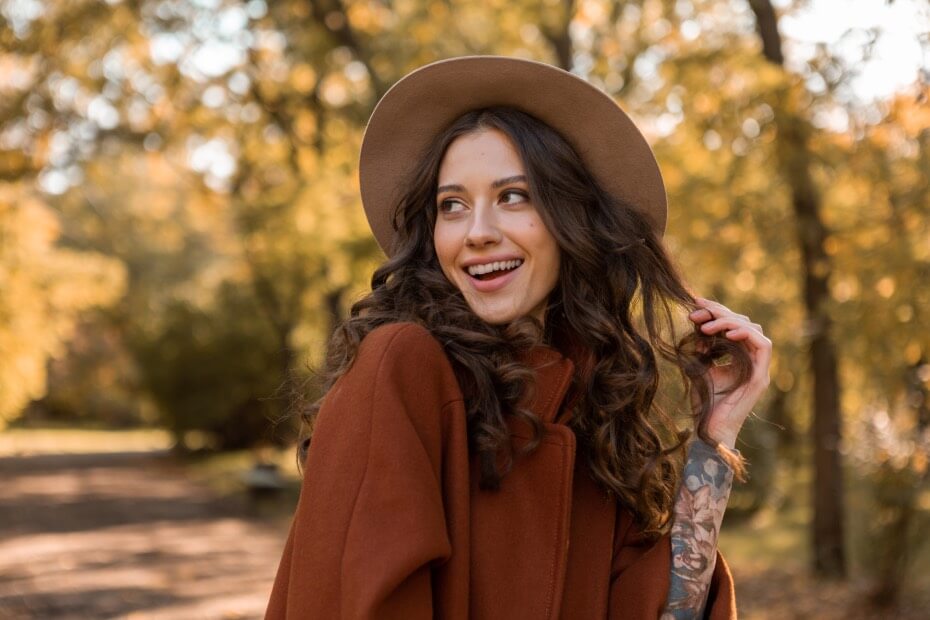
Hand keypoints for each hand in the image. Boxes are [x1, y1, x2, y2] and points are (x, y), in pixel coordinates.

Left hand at [688, 297, 771, 448]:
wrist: (710, 430)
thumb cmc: (705, 402)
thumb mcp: (700, 367)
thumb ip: (702, 347)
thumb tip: (698, 326)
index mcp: (740, 357)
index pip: (733, 324)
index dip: (716, 311)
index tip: (695, 303)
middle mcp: (752, 360)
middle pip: (744, 322)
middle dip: (719, 313)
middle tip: (696, 311)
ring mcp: (759, 368)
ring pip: (753, 329)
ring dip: (729, 322)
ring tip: (705, 326)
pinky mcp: (761, 377)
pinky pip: (763, 346)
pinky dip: (746, 334)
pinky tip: (727, 334)